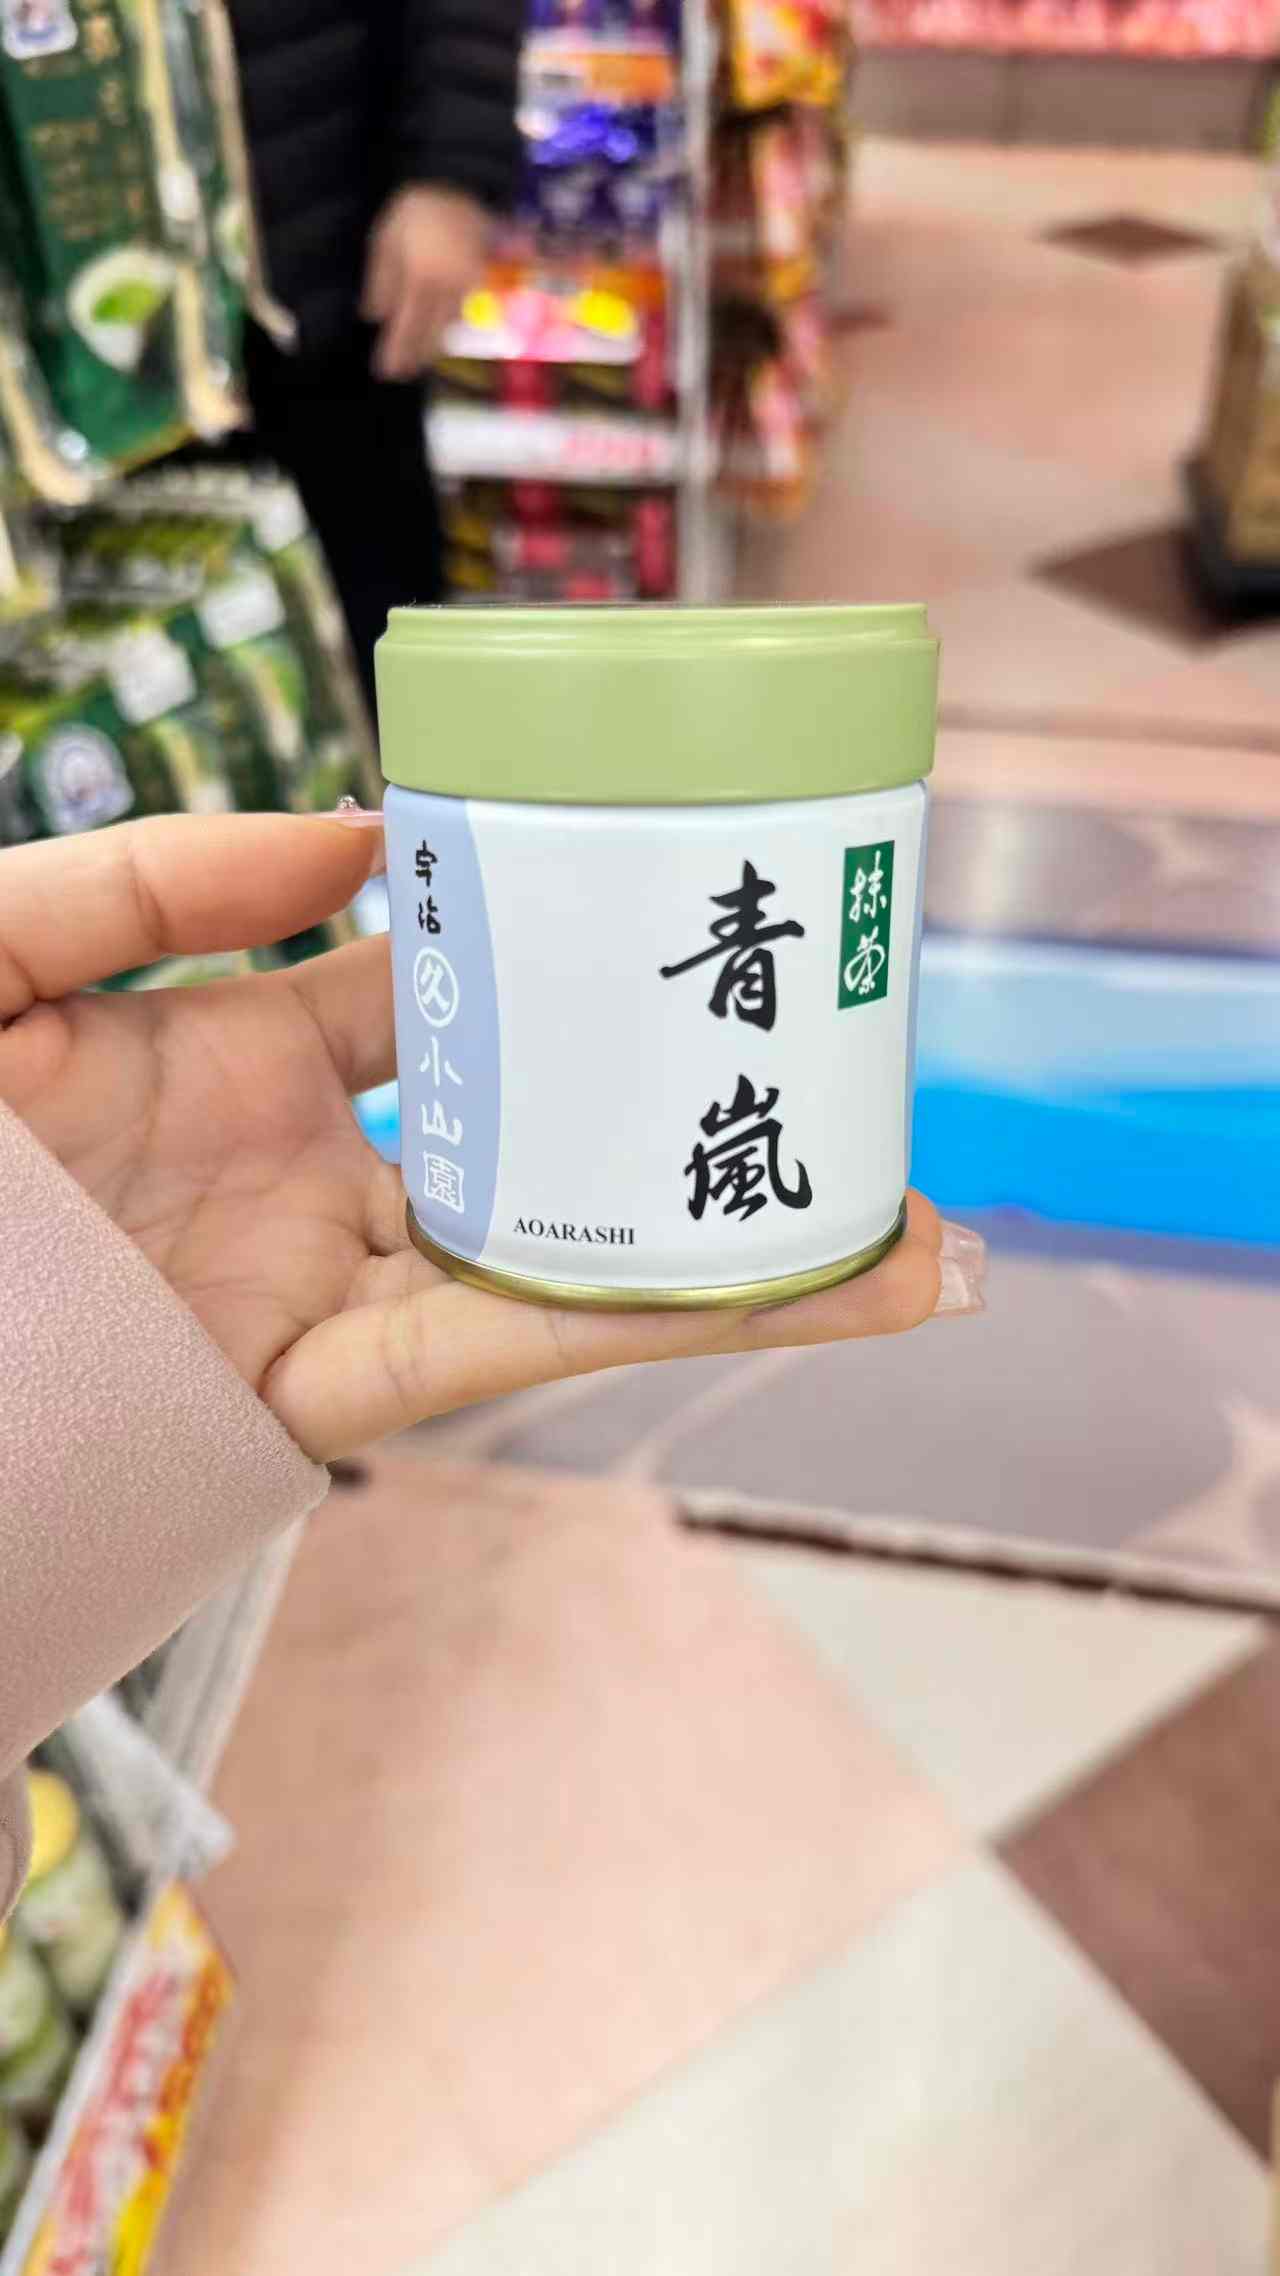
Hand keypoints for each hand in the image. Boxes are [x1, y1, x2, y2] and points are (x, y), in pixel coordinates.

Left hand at [0, 814, 979, 1462]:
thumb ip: (150, 878)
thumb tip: (358, 838)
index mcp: (240, 1064)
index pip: (426, 992)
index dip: (539, 942)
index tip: (658, 888)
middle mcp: (308, 1180)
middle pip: (539, 1139)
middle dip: (682, 1113)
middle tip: (826, 1064)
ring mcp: (324, 1287)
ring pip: (562, 1264)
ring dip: (734, 1255)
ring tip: (902, 1236)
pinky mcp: (316, 1390)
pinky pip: (500, 1347)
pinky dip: (643, 1319)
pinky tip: (782, 1292)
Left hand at [360, 185, 491, 380]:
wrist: (459, 182)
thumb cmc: (415, 210)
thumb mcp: (386, 239)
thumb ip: (380, 280)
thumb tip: (373, 317)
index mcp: (421, 276)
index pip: (407, 326)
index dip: (397, 352)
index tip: (385, 371)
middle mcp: (448, 287)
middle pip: (432, 336)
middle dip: (415, 357)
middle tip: (400, 374)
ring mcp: (468, 285)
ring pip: (449, 328)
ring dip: (431, 346)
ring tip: (416, 360)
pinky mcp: (481, 281)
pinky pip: (462, 313)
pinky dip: (447, 328)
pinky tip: (436, 334)